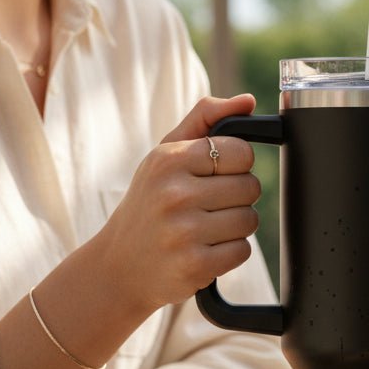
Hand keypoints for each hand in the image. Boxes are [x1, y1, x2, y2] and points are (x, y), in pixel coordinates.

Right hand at [97, 93, 261, 314]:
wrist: (117, 267)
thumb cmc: (148, 204)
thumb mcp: (163, 156)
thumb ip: (204, 120)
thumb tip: (248, 101)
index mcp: (169, 160)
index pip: (242, 152)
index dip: (237, 165)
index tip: (216, 175)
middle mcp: (175, 194)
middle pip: (250, 187)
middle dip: (237, 198)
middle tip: (208, 206)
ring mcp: (184, 232)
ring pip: (249, 220)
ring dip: (235, 227)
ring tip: (205, 229)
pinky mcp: (195, 266)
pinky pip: (242, 250)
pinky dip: (230, 253)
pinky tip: (204, 250)